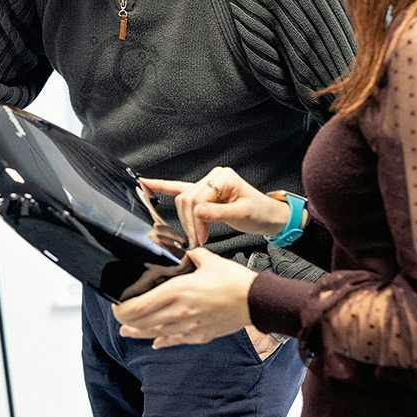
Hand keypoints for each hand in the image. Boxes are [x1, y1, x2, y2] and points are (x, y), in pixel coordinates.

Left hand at [112, 248, 255, 347]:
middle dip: (127, 321)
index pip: (139, 306)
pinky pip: (175, 340)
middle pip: (142, 323)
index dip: (122, 308)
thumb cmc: (233, 280)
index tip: (117, 304)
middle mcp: (179, 312)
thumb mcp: (208, 260)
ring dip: (139, 333)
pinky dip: (163, 341)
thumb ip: (190, 256)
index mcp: (177, 292)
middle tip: (119, 317)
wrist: (256, 301)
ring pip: (156, 334)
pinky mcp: (200, 335)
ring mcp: (189, 327)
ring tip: (127, 332)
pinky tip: (156, 342)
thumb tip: (182, 251)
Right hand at [140, 167, 289, 247]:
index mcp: (223, 177)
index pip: (198, 199)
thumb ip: (219, 213)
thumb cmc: (260, 213)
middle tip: (195, 240)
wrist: (270, 216)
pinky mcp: (204, 191)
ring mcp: (208, 182)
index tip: (199, 239)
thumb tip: (198, 214)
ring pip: (183, 200)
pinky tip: (146, 184)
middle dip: (189, 222)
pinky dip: (163, 186)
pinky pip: (180, 188)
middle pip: (187, 199)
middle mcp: (214, 176)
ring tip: (194, 235)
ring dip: (184, 219)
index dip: (196, 221)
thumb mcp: (242, 215)